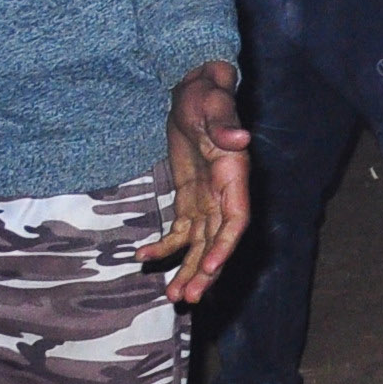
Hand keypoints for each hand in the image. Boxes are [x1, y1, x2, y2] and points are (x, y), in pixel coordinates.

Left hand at [141, 60, 252, 302]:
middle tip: (188, 297)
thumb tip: (239, 139)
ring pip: (202, 242)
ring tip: (174, 295)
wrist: (195, 87)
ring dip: (189, 268)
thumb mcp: (211, 105)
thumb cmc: (206, 94)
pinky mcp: (190, 196)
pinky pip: (182, 230)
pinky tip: (143, 257)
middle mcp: (224, 191)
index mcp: (233, 174)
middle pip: (219, 240)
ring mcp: (208, 197)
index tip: (210, 268)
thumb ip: (223, 124)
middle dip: (206, 270)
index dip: (225, 246)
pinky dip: (166, 246)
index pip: (236, 218)